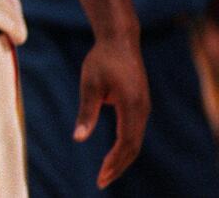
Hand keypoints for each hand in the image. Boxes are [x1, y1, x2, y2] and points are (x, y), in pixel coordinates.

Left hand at [75, 36, 148, 188]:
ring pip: (135, 140)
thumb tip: (78, 139)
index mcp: (132, 106)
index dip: (114, 162)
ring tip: (105, 172)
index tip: (101, 176)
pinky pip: (134, 131)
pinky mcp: (140, 104)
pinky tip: (112, 155)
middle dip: (118, 166)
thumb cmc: (102, 59)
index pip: (126, 143)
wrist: (120, 40)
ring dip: (122, 158)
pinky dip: (125, 146)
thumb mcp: (90, 83)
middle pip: (133, 147)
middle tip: (101, 181)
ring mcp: (143, 107)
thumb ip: (86, 112)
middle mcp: (142, 109)